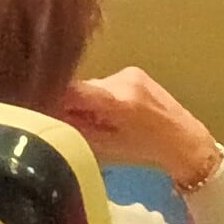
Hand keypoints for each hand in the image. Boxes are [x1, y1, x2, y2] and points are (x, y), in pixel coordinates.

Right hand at [56, 68, 223, 190]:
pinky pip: (105, 83)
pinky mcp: (134, 72)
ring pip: (91, 85)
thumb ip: (73, 129)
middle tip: (68, 125)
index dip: (50, 99)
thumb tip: (44, 116)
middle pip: (79, 87)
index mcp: (118, 101)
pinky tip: (111, 113)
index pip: (70, 90)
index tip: (39, 110)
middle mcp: (123, 80)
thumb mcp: (103, 147)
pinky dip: (101, 97)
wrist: (184, 139)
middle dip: (70, 105)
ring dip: (86, 102)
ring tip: (95, 122)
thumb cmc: (144, 151)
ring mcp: (130, 73)